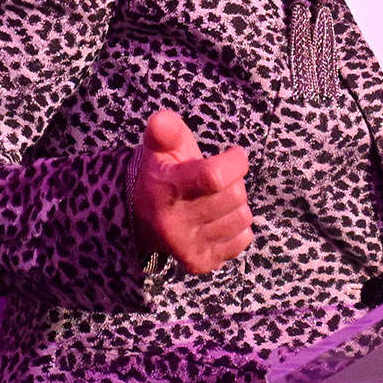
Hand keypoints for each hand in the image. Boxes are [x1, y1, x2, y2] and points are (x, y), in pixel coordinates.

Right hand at [130, 110, 251, 273]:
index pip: (214, 176)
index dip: (235, 162)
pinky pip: (242, 240)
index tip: (234, 154)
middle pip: (234, 196)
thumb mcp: (160, 147)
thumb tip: (161, 120)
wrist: (139, 218)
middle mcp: (174, 221)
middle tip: (220, 179)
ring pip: (242, 218)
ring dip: (237, 205)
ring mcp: (187, 246)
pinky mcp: (199, 262)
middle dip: (235, 182)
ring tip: (217, 199)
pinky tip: (218, 220)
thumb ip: (164, 130)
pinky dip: (237, 227)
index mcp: (166, 187)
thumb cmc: (162, 173)